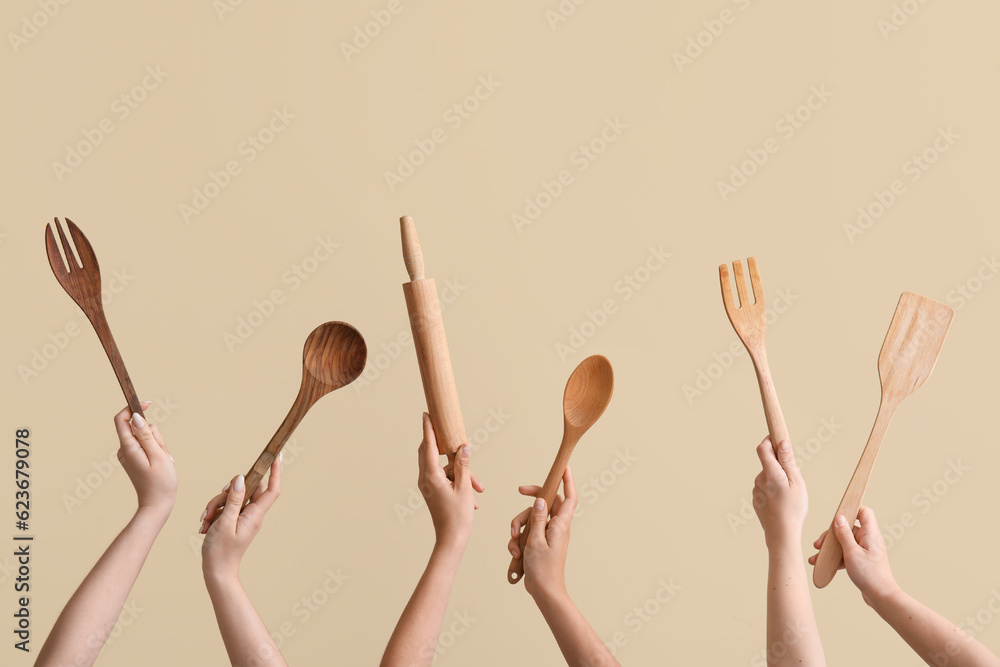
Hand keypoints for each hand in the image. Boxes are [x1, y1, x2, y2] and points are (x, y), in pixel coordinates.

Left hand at [114, 404, 176, 516]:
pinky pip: (147, 446)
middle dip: (155, 434)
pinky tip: (161, 463)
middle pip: (139, 428)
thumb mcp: (158, 456)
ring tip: (163, 460)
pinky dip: (156, 450)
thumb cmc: (160, 482)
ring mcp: (129, 455)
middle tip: (162, 451)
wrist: (157, 504)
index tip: (149, 404)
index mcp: (128, 447)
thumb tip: (135, 417)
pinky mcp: (135, 459)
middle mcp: (125, 449)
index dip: (133, 408)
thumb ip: (147, 435)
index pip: (122, 419)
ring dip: (158, 444)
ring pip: (146, 436)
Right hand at [201, 459, 280, 581]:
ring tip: (206, 521)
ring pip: (231, 498)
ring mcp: (242, 517)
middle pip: (245, 490)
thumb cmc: (221, 551)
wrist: (217, 571)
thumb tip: (241, 479)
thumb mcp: (225, 522)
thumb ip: (234, 500)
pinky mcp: (233, 520)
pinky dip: (213, 513)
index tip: (276, 458)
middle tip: (214, 507)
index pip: (271, 489)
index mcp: (255, 514)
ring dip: (215, 506)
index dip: (275, 473)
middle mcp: (252, 514)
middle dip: (226, 493)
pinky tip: (205, 525)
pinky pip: (224, 508)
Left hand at [417, 413, 481, 548]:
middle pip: (430, 452)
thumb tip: (464, 446)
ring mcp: (428, 485)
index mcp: (431, 476)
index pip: (429, 446)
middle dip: (444, 445)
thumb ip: (464, 465)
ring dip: (460, 471)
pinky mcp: (432, 491)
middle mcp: (425, 479)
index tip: (426, 414)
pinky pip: (444, 477)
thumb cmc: (458, 516)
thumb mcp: (465, 487)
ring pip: (443, 468)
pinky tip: (473, 495)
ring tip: (478, 486)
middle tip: (448, 430)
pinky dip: (458, 480)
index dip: (428, 429)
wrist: (451, 540)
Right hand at [508, 467, 576, 601]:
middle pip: (544, 504)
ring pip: (532, 518)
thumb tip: (540, 500)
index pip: (569, 497)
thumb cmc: (543, 569)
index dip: (569, 482)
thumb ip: (537, 518)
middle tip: (520, 490)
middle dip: (529, 501)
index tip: (565, 469)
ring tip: (514, 543)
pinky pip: (527, 533)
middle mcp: (556, 527)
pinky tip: (515, 552)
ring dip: (518, 527)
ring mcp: (547, 535)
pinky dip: (518, 540)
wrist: (544, 591)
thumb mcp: (536, 541)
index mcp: (560, 525)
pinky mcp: (539, 544)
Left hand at [752, 436, 806, 547]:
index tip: (777, 439)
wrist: (781, 534)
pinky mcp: (756, 500)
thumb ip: (788, 461)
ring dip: (777, 479)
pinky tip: (782, 502)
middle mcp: (759, 480)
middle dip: (780, 465)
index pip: (763, 448)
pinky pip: (765, 489)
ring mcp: (756, 490)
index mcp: (770, 473)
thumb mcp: (797, 482)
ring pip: (767, 477)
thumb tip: (782, 442)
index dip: (769, 441)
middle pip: (768, 463)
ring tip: (789, 494)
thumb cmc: (793, 509)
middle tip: (794, 478)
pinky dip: (773, 490)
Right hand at [808, 506, 897, 606]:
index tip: (837, 514)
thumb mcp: (852, 552)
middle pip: (848, 528)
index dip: (852, 510)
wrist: (880, 596)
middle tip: (819, 543)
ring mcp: (865, 551)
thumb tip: (839, 518)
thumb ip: (844, 534)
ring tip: (816, 557)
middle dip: (831, 535)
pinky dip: (835, 558)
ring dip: (830, 549)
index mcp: (870, 534)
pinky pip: (846, 554)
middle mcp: (868, 540)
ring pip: (844, 542)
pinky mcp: (861, 561)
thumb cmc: (870, 575)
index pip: (864, 512)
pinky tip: (823, 565)